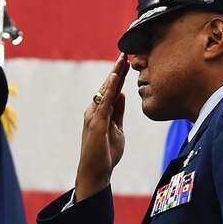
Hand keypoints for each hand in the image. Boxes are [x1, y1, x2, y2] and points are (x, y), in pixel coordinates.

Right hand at [74, 56, 128, 201]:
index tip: (127, 61)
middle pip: (109, 86)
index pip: (112, 90)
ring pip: (106, 90)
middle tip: (126, 52)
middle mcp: (95, 110)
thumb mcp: (117, 128)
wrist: (96, 171)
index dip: (120, 75)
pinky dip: (111, 88)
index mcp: (101, 112)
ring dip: (115, 73)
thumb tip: (123, 94)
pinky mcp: (96, 122)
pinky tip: (116, 76)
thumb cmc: (105, 153)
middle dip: (118, 69)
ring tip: (122, 58)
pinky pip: (105, 101)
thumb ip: (118, 111)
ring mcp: (94, 115)